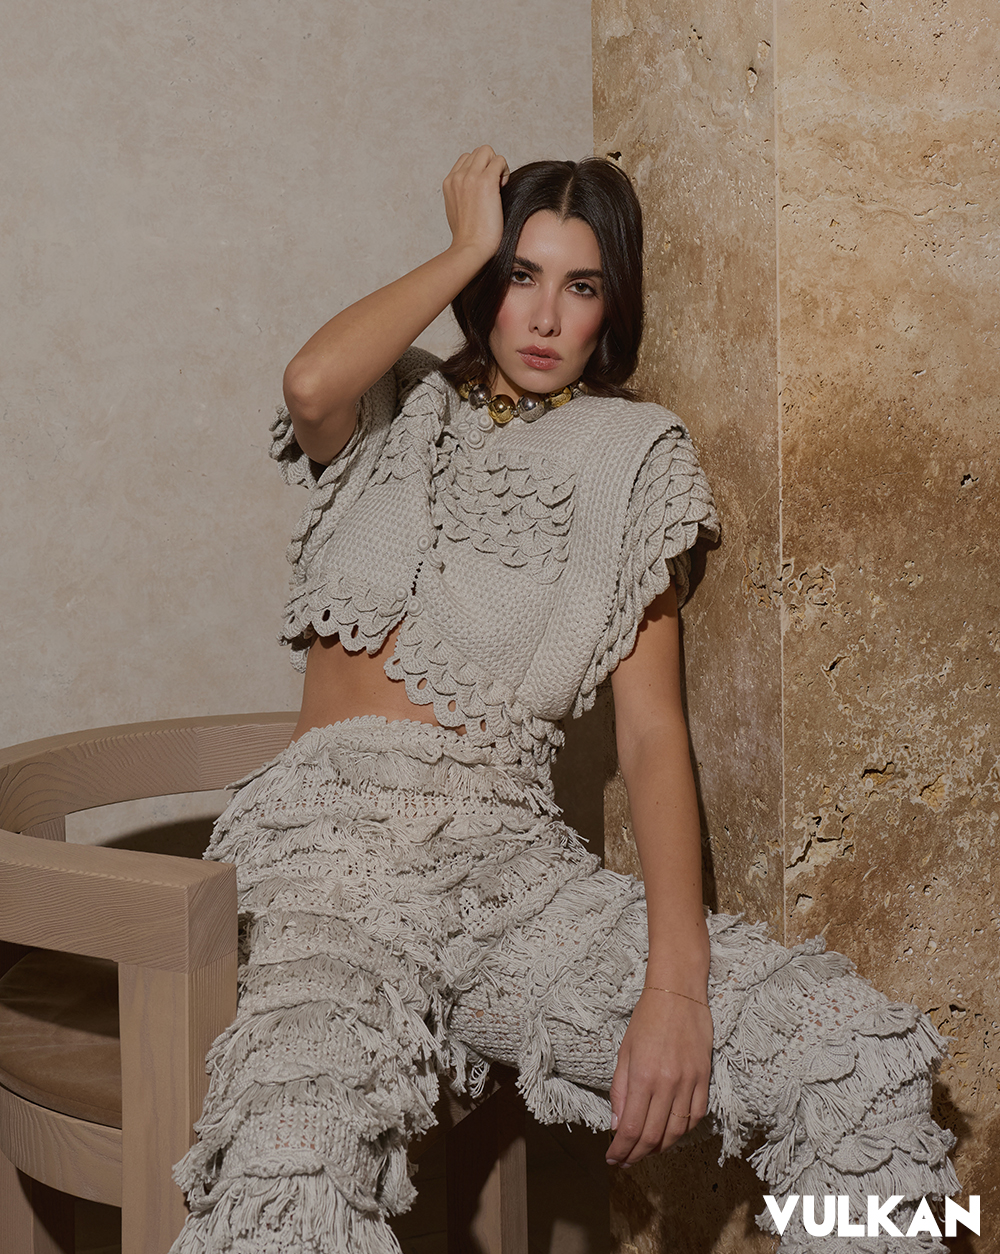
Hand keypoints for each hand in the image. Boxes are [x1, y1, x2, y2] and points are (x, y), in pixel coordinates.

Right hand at [442, 145, 508, 262]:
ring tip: (499, 186)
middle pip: (478, 152)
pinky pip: (500, 160)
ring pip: (488, 151)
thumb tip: (476, 191)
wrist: (470, 248)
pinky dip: (504, 171)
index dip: (479, 170)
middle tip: (495, 186)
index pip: (466, 160)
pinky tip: (503, 188)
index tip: (485, 189)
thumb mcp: (457, 211)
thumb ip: (462, 195)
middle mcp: (457, 177)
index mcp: (449, 183)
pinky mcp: (485, 182)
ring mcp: (470, 177)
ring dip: (497, 165)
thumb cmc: (468, 237)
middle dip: (489, 164)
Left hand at [606, 988, 712, 1165]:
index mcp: (642, 1076)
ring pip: (676, 1132)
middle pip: (653, 1136)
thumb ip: (619, 1090)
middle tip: (625, 1161)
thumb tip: (617, 1125)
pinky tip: (669, 1134)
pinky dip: (682, 1132)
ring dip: (659, 1148)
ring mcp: (689, 1082)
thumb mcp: (624, 1052)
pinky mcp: (704, 1078)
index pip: (631, 1128)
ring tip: (645, 1152)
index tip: (612, 1158)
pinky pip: (695, 1116)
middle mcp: (667, 1083)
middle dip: (637, 1155)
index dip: (621, 1150)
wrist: (678, 994)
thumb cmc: (646, 1019)